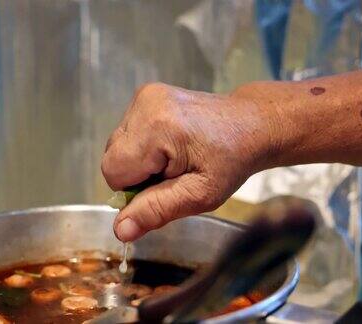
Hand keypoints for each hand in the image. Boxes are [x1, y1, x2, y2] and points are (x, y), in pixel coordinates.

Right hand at [102, 82, 279, 240]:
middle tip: (173, 174)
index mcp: (157, 127)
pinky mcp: (145, 94)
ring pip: (117, 147)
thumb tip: (119, 231)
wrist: (250, 125)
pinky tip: (170, 145)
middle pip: (111, 158)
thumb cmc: (231, 161)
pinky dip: (143, 146)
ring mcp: (144, 96)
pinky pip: (127, 133)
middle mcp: (144, 105)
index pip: (113, 172)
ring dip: (139, 161)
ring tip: (174, 159)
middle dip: (136, 175)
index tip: (165, 186)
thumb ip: (157, 210)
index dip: (134, 190)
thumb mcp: (199, 195)